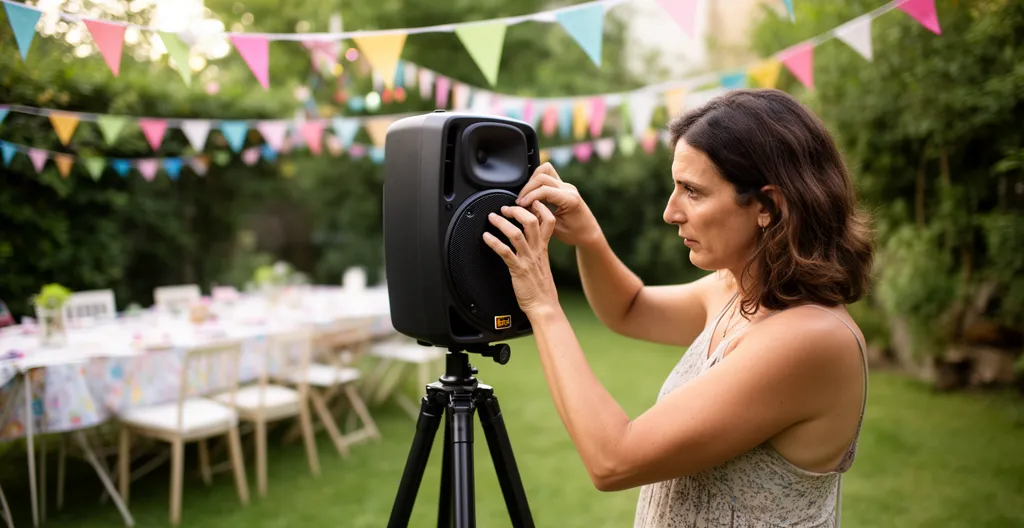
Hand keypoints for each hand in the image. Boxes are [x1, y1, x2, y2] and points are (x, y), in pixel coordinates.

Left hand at [482, 202, 559, 316]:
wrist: (544, 306)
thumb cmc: (541, 287)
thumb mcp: (542, 263)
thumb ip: (536, 249)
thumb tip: (527, 240)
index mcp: (543, 248)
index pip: (548, 221)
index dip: (540, 208)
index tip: (530, 201)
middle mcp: (536, 250)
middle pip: (531, 221)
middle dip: (517, 210)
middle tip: (505, 207)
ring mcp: (528, 259)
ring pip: (516, 234)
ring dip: (502, 223)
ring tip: (492, 217)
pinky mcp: (518, 270)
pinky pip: (505, 252)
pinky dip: (494, 242)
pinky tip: (486, 237)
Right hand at [516, 163, 603, 247]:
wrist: (589, 232)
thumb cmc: (574, 233)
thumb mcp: (555, 229)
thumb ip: (541, 216)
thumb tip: (525, 207)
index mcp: (570, 199)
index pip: (545, 190)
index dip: (529, 196)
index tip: (520, 205)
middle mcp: (569, 189)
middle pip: (542, 177)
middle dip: (528, 188)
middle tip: (520, 201)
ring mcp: (566, 185)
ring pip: (545, 170)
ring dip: (532, 181)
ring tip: (525, 196)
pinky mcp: (563, 185)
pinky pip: (548, 174)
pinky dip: (537, 180)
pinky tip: (533, 193)